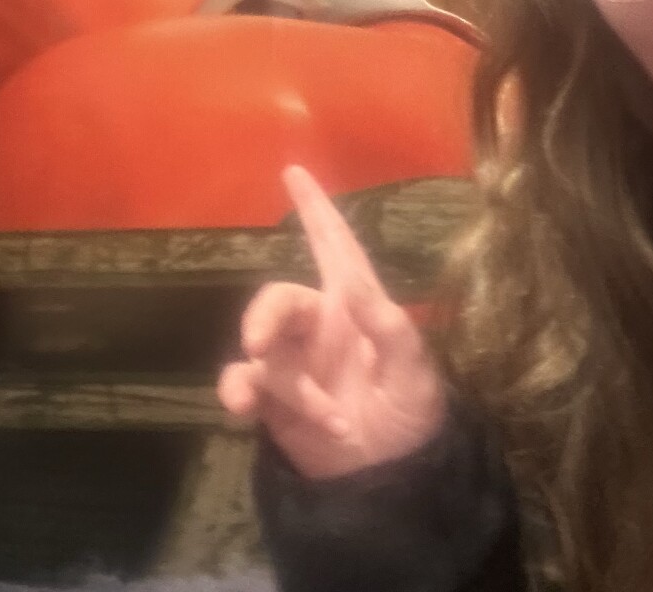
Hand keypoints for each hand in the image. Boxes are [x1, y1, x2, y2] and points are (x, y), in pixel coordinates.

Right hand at [217, 166, 447, 479]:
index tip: (295, 172)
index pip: (334, 247)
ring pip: (261, 350)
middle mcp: (317, 326)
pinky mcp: (271, 398)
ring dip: (286, 386)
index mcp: (355, 306)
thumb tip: (355, 284)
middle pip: (277, 300)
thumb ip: (386, 325)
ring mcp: (290, 361)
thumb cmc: (411, 416)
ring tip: (328, 419)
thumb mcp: (414, 370)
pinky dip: (238, 393)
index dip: (316, 209)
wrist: (390, 481)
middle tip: (260, 345)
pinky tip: (243, 410)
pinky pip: (241, 382)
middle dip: (265, 317)